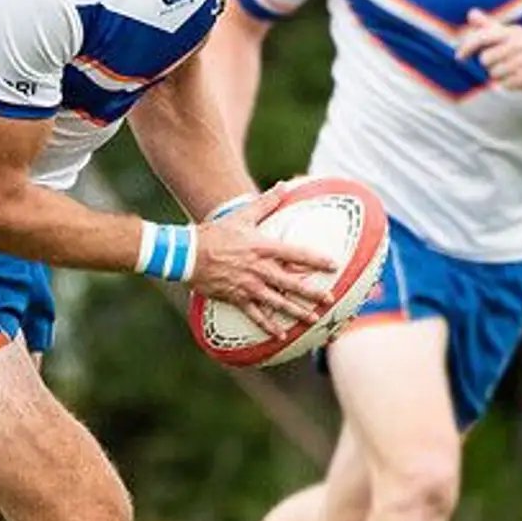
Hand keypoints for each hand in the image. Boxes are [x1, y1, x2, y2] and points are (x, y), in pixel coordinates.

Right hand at [191, 184, 340, 336]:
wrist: (188, 254)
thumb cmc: (215, 233)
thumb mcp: (242, 215)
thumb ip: (266, 202)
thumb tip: (284, 185)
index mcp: (261, 247)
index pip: (295, 254)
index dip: (315, 259)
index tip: (333, 265)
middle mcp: (257, 268)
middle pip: (290, 282)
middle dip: (311, 292)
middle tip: (330, 300)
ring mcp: (247, 285)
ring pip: (277, 302)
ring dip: (296, 312)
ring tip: (312, 320)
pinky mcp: (235, 297)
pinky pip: (255, 315)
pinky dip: (268, 325)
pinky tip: (281, 335)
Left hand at [454, 9, 521, 96]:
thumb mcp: (512, 36)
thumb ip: (490, 26)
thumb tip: (471, 12)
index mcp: (512, 31)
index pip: (482, 36)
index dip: (467, 47)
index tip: (459, 57)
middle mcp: (518, 42)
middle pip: (485, 60)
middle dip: (491, 66)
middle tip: (507, 64)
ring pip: (494, 74)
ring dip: (501, 77)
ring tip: (516, 72)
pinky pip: (505, 85)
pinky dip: (510, 85)